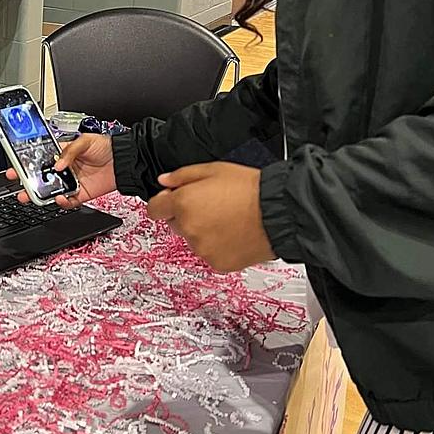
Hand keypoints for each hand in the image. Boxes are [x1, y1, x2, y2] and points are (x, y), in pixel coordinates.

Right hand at [6, 133, 115, 208]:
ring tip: (31, 195)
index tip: (16, 166)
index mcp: (62, 154)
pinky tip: (59, 198)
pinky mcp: (81, 194)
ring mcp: (72, 182)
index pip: (40, 159)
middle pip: (42, 177)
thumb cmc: (107, 146)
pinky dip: (62, 202)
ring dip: (40, 194)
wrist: (125, 160)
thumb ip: (70, 152)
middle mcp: (65, 169)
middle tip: (18, 183)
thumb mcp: (85, 141)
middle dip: (27, 180)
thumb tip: (57, 165)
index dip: (27, 163)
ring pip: (51, 191)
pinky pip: (68, 201)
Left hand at [146, 163, 274, 271]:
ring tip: (228, 218)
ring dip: (203, 231)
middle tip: (212, 206)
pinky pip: (210, 253)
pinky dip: (218, 246)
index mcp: (183, 203)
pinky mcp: (217, 263)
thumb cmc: (251, 190)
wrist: (278, 213)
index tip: (170, 201)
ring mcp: (202, 248)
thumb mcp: (214, 170)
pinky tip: (233, 233)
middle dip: (187, 215)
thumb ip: (182, 176)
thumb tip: (165, 181)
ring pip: (193, 239)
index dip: (163, 203)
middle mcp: (189, 228)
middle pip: (175, 224)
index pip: (154, 210)